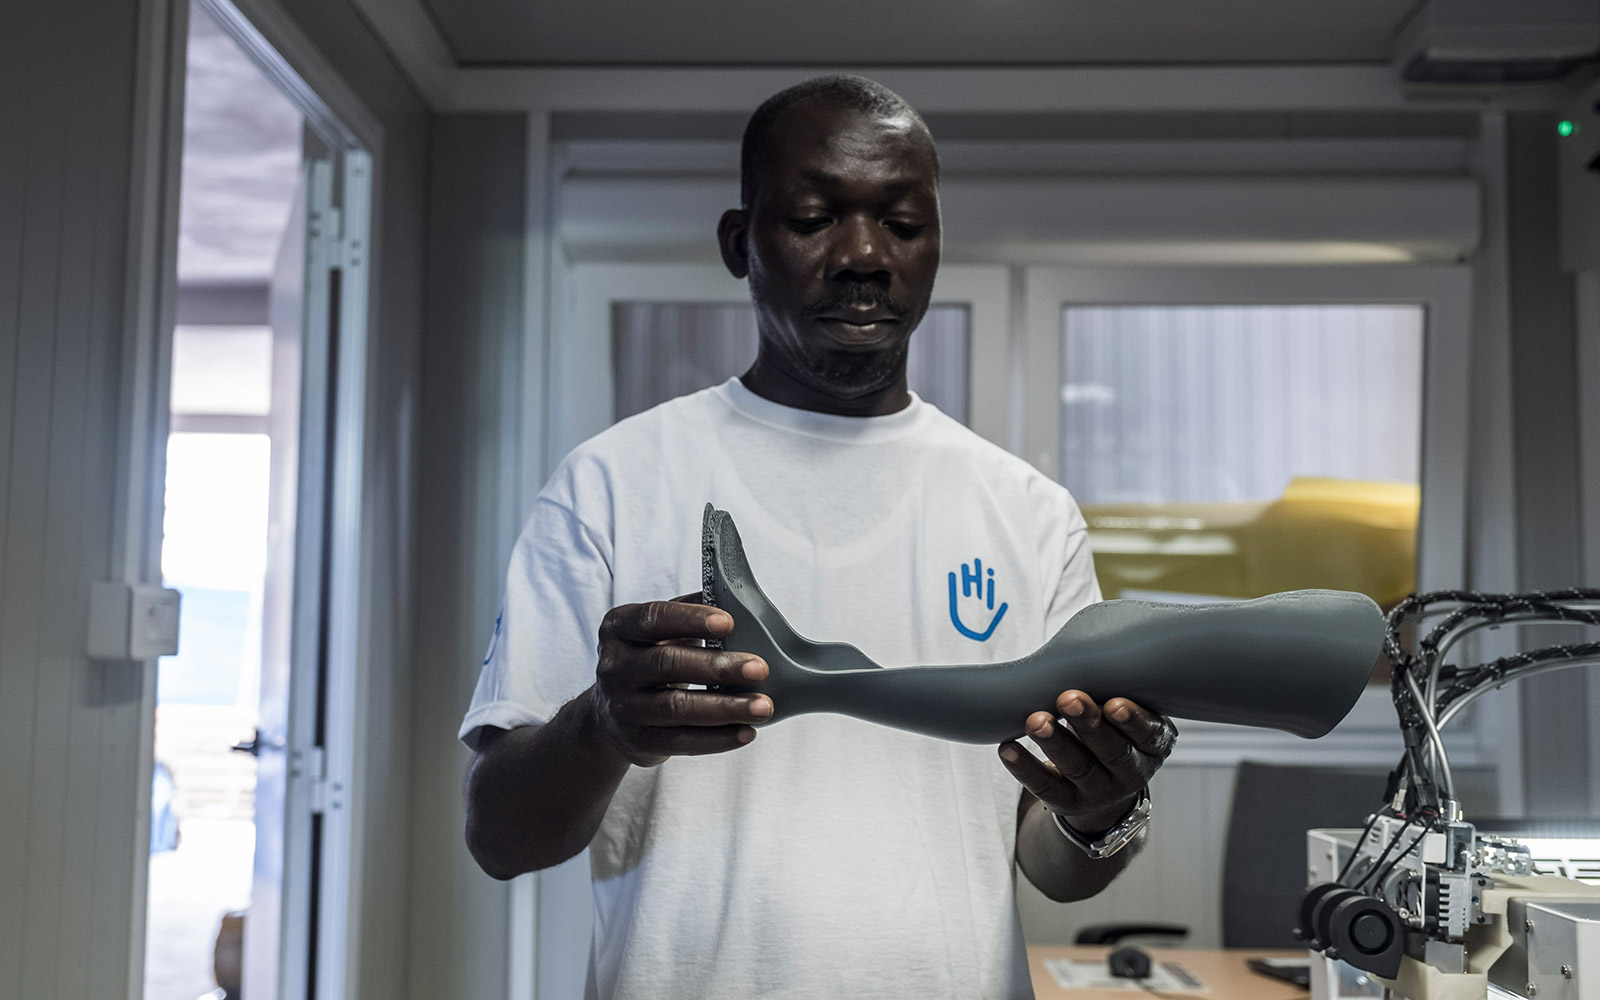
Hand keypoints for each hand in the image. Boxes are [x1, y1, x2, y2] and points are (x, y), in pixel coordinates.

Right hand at [588, 593, 771, 766]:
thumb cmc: (648, 658)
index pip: (654, 618)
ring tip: (763, 706)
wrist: (612, 714)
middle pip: (668, 664)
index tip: (729, 623)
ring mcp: (622, 707)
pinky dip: (717, 739)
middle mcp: (614, 667)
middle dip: (718, 667)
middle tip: (760, 669)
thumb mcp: (659, 629)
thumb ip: (691, 608)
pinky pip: (681, 741)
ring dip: (725, 707)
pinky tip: (746, 732)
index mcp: (619, 628)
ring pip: (676, 707)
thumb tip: (737, 594)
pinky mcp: (638, 740)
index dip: (691, 619)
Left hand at [998, 691, 1176, 833]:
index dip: (1132, 720)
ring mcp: (1100, 791)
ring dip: (1055, 742)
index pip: (1148, 734)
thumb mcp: (1126, 713)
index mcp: (1153, 745)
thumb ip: (1114, 691)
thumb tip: (1083, 654)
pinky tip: (1008, 748)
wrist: (1103, 786)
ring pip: (1078, 768)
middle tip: (1067, 699)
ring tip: (1035, 720)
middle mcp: (1131, 773)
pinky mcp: (1068, 802)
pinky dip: (1024, 767)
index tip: (1114, 703)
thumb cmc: (1113, 729)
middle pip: (1112, 751)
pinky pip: (1046, 786)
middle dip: (1089, 724)